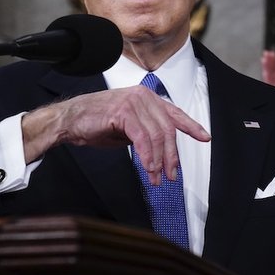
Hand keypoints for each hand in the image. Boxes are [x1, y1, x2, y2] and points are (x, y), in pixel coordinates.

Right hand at [21, 85, 210, 185]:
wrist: (69, 120)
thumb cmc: (96, 123)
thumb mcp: (128, 128)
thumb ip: (147, 132)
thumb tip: (162, 150)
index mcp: (147, 98)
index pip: (175, 113)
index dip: (192, 126)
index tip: (205, 138)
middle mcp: (144, 96)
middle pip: (168, 129)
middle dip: (172, 156)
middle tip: (172, 175)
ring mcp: (134, 102)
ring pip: (157, 136)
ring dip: (159, 161)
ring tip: (157, 178)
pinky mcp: (124, 111)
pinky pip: (143, 139)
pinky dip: (147, 157)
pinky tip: (148, 169)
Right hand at [261, 50, 274, 100]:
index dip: (272, 63)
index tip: (269, 53)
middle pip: (271, 75)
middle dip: (269, 64)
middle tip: (267, 53)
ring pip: (270, 80)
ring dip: (268, 69)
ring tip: (266, 58)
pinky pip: (273, 87)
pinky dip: (273, 80)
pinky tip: (273, 70)